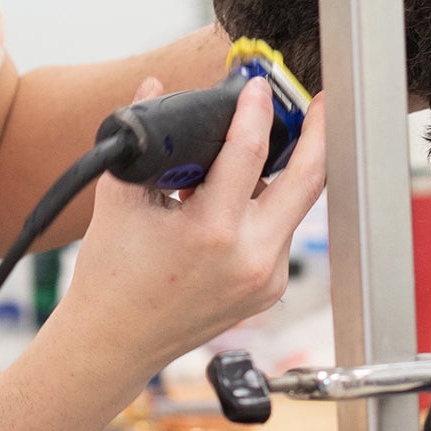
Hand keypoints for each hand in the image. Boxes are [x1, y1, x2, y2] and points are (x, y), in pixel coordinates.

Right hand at [55, 74, 326, 390]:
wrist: (114, 343)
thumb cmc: (111, 277)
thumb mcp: (120, 199)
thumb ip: (144, 140)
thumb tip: (154, 87)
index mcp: (213, 234)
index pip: (250, 152)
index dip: (256, 110)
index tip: (255, 87)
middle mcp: (251, 258)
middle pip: (309, 179)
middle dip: (319, 133)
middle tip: (320, 102)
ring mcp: (266, 278)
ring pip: (296, 206)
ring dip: (290, 169)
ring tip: (269, 142)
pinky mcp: (269, 289)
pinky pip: (282, 232)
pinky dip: (269, 205)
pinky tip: (245, 191)